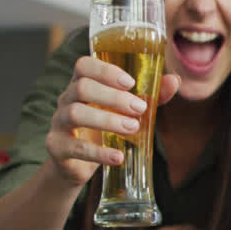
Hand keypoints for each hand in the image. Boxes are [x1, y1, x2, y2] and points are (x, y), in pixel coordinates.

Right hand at [43, 55, 180, 186]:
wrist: (76, 164)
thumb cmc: (103, 129)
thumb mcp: (127, 111)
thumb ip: (150, 96)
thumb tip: (174, 80)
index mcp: (82, 84)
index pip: (84, 65)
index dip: (105, 70)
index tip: (130, 82)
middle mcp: (66, 99)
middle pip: (82, 87)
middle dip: (114, 97)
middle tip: (140, 109)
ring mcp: (58, 122)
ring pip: (76, 113)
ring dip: (108, 120)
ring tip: (132, 128)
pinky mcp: (56, 147)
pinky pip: (75, 147)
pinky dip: (99, 152)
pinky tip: (118, 157)